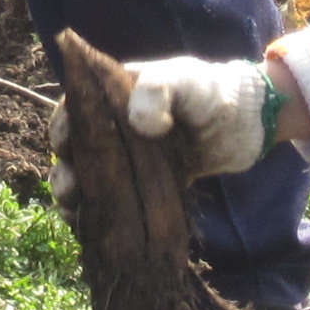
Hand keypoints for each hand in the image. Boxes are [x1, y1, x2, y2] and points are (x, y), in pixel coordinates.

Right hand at [48, 52, 272, 202]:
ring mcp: (130, 160)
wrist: (248, 123)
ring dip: (75, 196)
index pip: (74, 110)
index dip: (61, 128)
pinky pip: (115, 201)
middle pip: (75, 150)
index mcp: (115, 96)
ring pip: (90, 179)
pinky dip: (100, 214)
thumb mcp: (185, 80)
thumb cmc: (212, 92)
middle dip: (65, 170)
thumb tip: (139, 123)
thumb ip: (158, 91)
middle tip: (69, 190)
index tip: (63, 147)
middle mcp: (116, 128)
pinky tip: (93, 228)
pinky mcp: (145, 187)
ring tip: (74, 211)